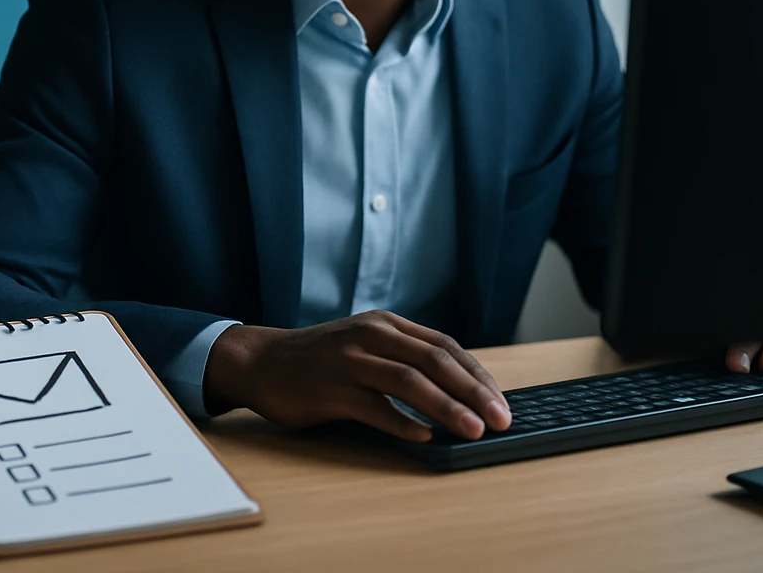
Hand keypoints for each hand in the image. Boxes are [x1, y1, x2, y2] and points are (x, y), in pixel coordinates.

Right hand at [202, 310, 509, 441]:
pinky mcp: (330, 389)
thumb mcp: (366, 343)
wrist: (261, 361)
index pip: (445, 346)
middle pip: (435, 361)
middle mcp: (371, 336)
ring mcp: (350, 360)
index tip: (501, 402)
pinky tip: (424, 438)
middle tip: (500, 419)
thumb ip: (404, 357)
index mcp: (386, 324)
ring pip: (409, 381)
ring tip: (473, 430)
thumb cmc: (321, 359)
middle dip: (473, 391)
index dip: (477, 375)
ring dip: (447, 408)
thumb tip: (459, 390)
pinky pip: (374, 407)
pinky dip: (402, 423)